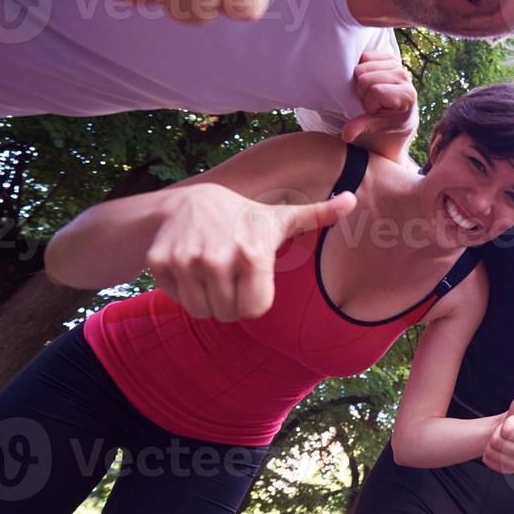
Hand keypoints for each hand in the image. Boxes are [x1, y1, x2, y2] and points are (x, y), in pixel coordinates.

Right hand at [146, 186, 354, 320]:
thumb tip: (352, 199)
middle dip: (230, 302)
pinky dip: (182, 291)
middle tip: (229, 275)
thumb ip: (319, 214)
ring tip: (211, 271)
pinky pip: (177, 300)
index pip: (254, 311)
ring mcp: (185, 262)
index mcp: (252, 254)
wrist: (187, 203)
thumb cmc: (245, 217)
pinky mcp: (160, 264)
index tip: (251, 280)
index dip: (254, 301)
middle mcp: (217, 260)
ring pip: (201, 311)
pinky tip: (190, 266)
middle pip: (227, 314)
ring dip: (207, 300)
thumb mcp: (282, 217)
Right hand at [343, 50, 417, 143]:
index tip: (375, 111)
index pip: (376, 91)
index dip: (369, 103)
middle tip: (371, 101)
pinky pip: (365, 56)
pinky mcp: (390, 57)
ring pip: (363, 66)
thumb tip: (346, 135)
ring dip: (361, 80)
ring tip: (371, 91)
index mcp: (407, 95)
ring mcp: (397, 65)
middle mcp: (404, 76)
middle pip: (365, 78)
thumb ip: (363, 127)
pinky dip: (362, 67)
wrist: (402, 110)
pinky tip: (370, 78)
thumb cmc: (391, 119)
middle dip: (363, 92)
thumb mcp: (379, 126)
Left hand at [485, 384, 513, 473]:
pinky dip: (488, 453)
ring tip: (502, 435)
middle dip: (498, 432)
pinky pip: (491, 463)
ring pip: (496, 454)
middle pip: (502, 445)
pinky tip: (496, 446)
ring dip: (492, 442)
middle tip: (507, 427)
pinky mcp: (509, 468)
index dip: (509, 424)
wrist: (509, 423)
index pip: (513, 432)